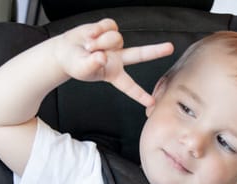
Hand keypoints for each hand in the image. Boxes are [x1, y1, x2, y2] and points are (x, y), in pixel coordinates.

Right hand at [54, 18, 173, 106]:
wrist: (65, 51)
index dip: (140, 95)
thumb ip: (92, 64)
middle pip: (141, 54)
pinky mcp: (109, 29)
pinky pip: (108, 26)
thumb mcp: (82, 69)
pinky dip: (96, 30)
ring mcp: (115, 43)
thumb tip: (103, 57)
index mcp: (114, 74)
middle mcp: (118, 58)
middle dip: (156, 51)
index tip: (152, 104)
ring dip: (99, 42)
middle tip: (170, 48)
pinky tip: (89, 36)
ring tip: (88, 47)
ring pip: (114, 38)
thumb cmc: (74, 65)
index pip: (129, 86)